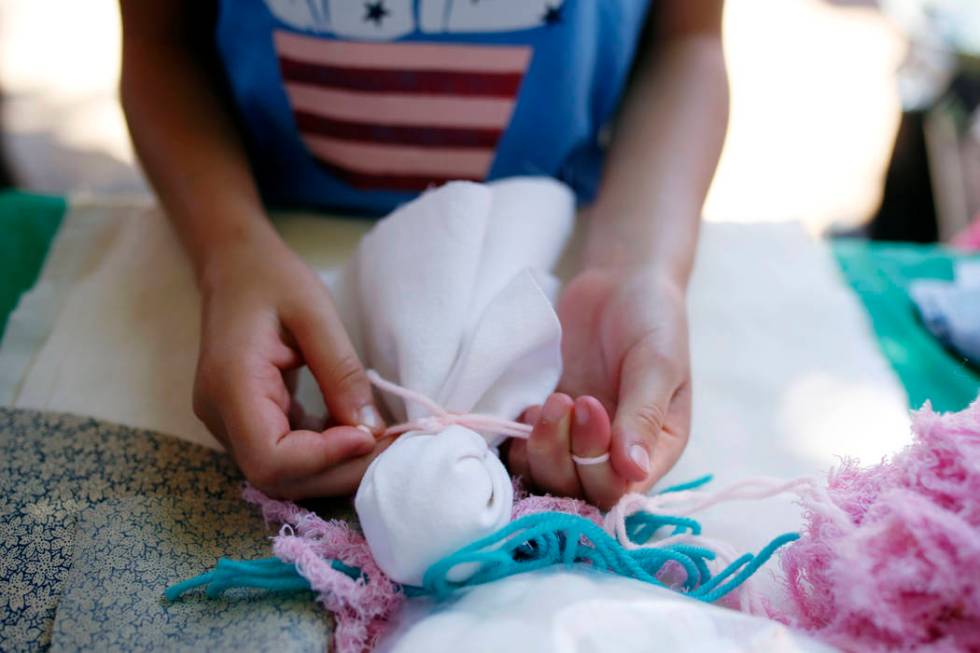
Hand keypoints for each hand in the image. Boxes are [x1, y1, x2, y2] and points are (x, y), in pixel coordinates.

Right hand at [192, 230, 390, 498]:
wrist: (234, 266)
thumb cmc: (272, 278)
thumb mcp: (315, 313)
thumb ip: (341, 372)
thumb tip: (372, 430)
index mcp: (230, 384)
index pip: (270, 456)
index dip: (322, 459)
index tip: (369, 435)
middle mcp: (221, 415)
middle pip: (277, 476)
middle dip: (338, 471)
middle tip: (390, 448)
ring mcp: (229, 424)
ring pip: (282, 474)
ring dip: (335, 467)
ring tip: (381, 442)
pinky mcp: (246, 422)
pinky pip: (285, 454)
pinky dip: (324, 452)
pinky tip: (356, 431)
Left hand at [508, 266, 691, 508]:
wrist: (619, 282)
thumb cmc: (652, 318)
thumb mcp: (658, 362)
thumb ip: (644, 415)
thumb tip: (632, 470)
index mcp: (653, 451)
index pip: (618, 491)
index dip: (595, 464)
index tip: (590, 406)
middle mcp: (612, 457)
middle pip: (576, 492)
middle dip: (561, 455)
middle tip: (563, 399)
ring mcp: (573, 442)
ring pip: (542, 478)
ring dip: (535, 449)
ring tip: (546, 400)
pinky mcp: (544, 424)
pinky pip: (519, 454)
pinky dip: (513, 440)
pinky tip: (524, 404)